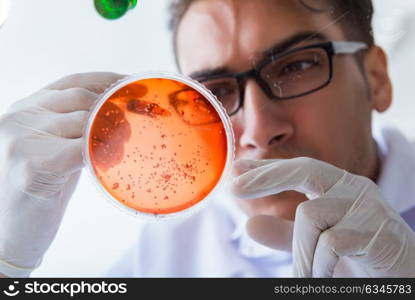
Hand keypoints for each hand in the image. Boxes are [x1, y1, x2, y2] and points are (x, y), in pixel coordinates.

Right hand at [0, 72, 123, 276]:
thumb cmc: (44, 186)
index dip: (107, 81)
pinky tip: (108, 164)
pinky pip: (82, 148)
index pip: (73, 82)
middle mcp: (20, 116)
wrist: (14, 230)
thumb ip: (78, 125)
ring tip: (119, 151)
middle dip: (115, 109)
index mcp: (27, 107)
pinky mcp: (32, 165)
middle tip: (132, 128)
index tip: (134, 86)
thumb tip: (120, 109)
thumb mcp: (58, 145)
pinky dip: (103, 153)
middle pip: (82, 98)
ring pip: (84, 121)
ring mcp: (22, 139)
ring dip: (112, 134)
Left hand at [231, 157, 414, 276]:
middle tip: (233, 188)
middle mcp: (354, 188)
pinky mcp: (379, 232)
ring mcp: (368, 207)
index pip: (298, 168)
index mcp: (340, 187)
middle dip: (266, 177)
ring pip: (310, 215)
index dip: (266, 167)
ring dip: (300, 252)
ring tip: (305, 275)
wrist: (404, 276)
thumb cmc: (358, 256)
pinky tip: (326, 275)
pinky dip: (319, 265)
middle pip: (304, 170)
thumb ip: (285, 234)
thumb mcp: (316, 243)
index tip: (235, 169)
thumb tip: (249, 225)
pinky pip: (331, 243)